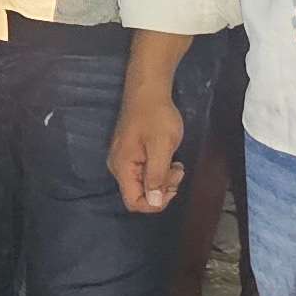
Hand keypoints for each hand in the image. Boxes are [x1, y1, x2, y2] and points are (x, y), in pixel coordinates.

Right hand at [108, 87, 188, 213]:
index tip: (173, 186)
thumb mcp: (161, 147)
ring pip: (143, 184)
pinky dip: (159, 171)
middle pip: (138, 194)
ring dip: (162, 180)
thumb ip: (156, 176)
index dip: (155, 203)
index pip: (134, 202)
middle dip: (161, 190)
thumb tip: (153, 202)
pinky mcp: (130, 153)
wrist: (148, 92)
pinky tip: (168, 158)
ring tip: (176, 163)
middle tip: (177, 170)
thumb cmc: (156, 117)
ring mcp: (123, 160)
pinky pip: (143, 173)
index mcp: (122, 167)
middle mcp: (118, 167)